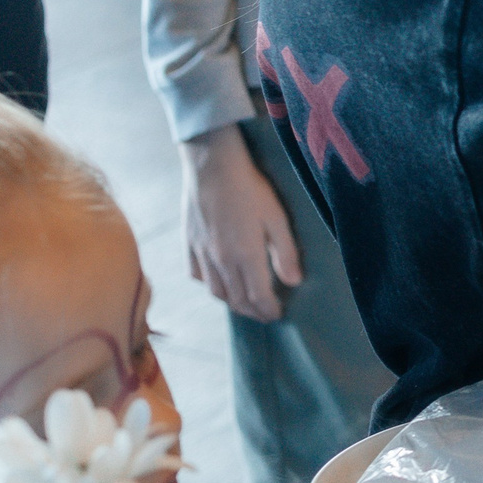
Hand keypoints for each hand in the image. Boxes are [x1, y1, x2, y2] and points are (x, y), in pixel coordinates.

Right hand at [180, 126, 301, 320]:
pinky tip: (218, 282)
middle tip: (265, 315)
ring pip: (215, 291)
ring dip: (232, 303)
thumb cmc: (250, 189)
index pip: (258, 296)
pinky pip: (196, 274)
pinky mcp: (189, 242)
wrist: (212, 166)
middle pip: (236, 299)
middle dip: (252, 311)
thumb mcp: (277, 218)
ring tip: (245, 304)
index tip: (278, 315)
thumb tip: (293, 282)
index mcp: (245, 256)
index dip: (268, 310)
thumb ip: (285, 252)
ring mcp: (201, 252)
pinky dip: (210, 285)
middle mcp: (220, 260)